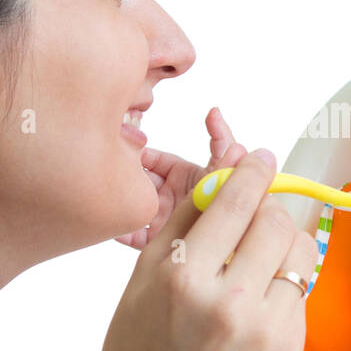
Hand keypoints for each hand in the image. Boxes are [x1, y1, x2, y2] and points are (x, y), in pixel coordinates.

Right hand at [90, 149, 318, 350]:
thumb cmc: (139, 349)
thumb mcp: (146, 275)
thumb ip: (188, 217)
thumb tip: (225, 165)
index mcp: (184, 277)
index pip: (236, 201)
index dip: (253, 171)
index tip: (259, 159)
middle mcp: (228, 302)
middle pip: (276, 220)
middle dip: (267, 209)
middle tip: (252, 216)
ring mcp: (264, 329)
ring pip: (300, 251)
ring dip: (282, 244)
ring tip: (254, 261)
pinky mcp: (289, 349)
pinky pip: (301, 289)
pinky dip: (283, 283)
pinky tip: (254, 301)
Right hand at [116, 107, 247, 249]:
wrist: (237, 236)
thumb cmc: (231, 196)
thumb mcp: (225, 165)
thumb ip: (221, 139)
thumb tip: (214, 111)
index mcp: (179, 173)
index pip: (153, 158)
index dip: (141, 153)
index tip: (128, 147)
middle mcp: (166, 192)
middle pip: (140, 181)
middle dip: (127, 176)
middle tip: (116, 172)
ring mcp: (160, 215)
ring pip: (133, 205)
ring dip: (122, 201)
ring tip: (112, 197)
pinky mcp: (157, 240)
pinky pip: (132, 236)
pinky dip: (121, 232)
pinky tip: (115, 226)